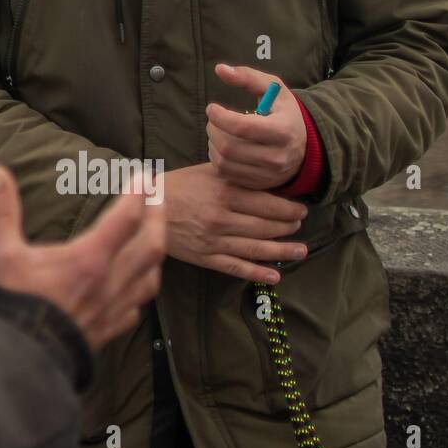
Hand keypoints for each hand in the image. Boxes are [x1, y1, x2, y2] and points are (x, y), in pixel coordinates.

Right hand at [0, 164, 164, 352]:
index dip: (138, 193)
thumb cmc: (13, 304)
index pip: (125, 218)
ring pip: (150, 278)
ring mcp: (111, 310)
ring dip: (155, 254)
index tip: (145, 175)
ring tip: (154, 239)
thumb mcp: (2, 253)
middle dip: (158, 218)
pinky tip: (134, 289)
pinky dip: (140, 292)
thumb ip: (1, 210)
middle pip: (150, 246)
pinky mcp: (106, 331)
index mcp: (89, 259)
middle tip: (160, 197)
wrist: (20, 360)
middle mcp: (108, 283)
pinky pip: (134, 309)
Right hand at [161, 163, 308, 283]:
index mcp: (223, 193)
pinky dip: (257, 273)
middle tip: (300, 225)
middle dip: (289, 226)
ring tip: (301, 251)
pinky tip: (275, 276)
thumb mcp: (205, 171)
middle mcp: (221, 218)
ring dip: (283, 251)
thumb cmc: (177, 185)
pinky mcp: (205, 257)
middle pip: (266, 226)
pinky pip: (236, 268)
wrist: (146, 208)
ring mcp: (214, 240)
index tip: (301, 209)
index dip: (290, 208)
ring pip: (257, 248)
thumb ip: (234, 175)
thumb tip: (265, 178)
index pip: (268, 203)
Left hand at [206, 63, 306, 190]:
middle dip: (213, 129)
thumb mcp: (274, 90)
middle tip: (213, 120)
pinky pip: (226, 173)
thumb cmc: (284, 113)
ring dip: (213, 143)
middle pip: (229, 146)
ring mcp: (268, 174)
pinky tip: (223, 147)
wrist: (303, 147)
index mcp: (283, 131)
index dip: (220, 117)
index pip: (242, 127)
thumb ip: (248, 77)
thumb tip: (220, 69)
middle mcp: (277, 156)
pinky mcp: (258, 184)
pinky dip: (218, 158)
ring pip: (224, 161)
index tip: (212, 108)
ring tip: (218, 131)